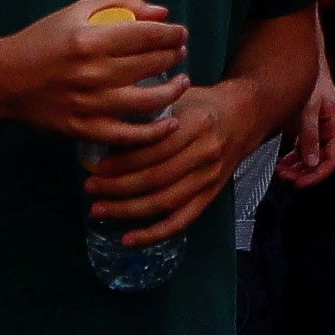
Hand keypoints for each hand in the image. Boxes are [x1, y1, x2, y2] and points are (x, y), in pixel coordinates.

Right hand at [1, 0, 192, 140]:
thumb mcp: (77, 10)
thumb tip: (162, 13)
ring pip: (145, 101)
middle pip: (149, 65)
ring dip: (172, 91)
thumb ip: (121, 4)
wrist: (5, 78)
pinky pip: (126, 135)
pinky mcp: (82, 129)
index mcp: (90, 40)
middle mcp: (91, 73)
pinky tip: (168, 123)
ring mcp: (88, 104)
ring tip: (182, 82)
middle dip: (173, 57)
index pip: (147, 36)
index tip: (181, 34)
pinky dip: (152, 133)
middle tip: (180, 53)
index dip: (171, 34)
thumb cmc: (43, 40)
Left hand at [86, 62, 290, 246]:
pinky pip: (181, 221)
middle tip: (90, 188)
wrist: (244, 116)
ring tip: (99, 211)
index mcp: (196, 124)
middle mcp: (206, 153)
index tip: (97, 166)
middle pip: (157, 178)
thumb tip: (108, 133)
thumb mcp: (179, 96)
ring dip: (129, 210)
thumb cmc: (203, 104)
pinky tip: (128, 239)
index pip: (155, 149)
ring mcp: (210, 178)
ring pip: (165, 202)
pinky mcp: (211, 196)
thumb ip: (150, 112)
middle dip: (119, 187)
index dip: (124, 162)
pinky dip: (154, 234)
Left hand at [280, 55, 334, 186]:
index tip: (300, 182)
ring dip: (296, 167)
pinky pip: (302, 148)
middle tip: (284, 176)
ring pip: (310, 156)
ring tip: (280, 170)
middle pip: (320, 161)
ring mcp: (317, 129)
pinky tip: (281, 161)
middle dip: (303, 172)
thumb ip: (309, 135)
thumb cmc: (311, 80)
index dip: (317, 174)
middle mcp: (328, 130)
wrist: (303, 62)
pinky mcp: (306, 127)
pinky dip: (292, 157)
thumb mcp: (309, 108)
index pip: (332, 159)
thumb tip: (312, 162)